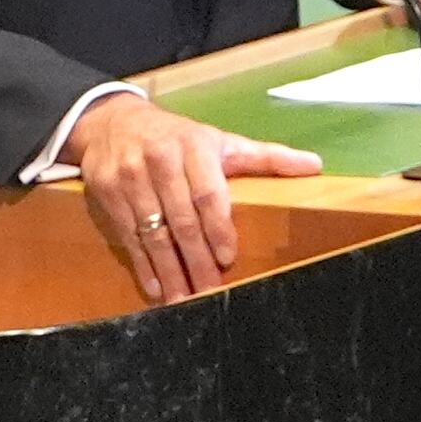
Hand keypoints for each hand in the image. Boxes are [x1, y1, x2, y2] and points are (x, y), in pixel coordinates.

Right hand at [62, 93, 322, 302]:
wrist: (113, 122)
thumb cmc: (178, 138)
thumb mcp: (221, 142)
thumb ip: (267, 158)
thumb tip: (315, 166)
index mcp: (194, 145)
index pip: (207, 192)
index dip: (218, 227)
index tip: (228, 257)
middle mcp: (159, 159)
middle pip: (180, 219)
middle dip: (196, 260)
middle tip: (209, 291)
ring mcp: (129, 176)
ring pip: (152, 232)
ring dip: (169, 271)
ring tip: (184, 299)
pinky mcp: (105, 191)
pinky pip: (127, 236)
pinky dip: (143, 265)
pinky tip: (156, 287)